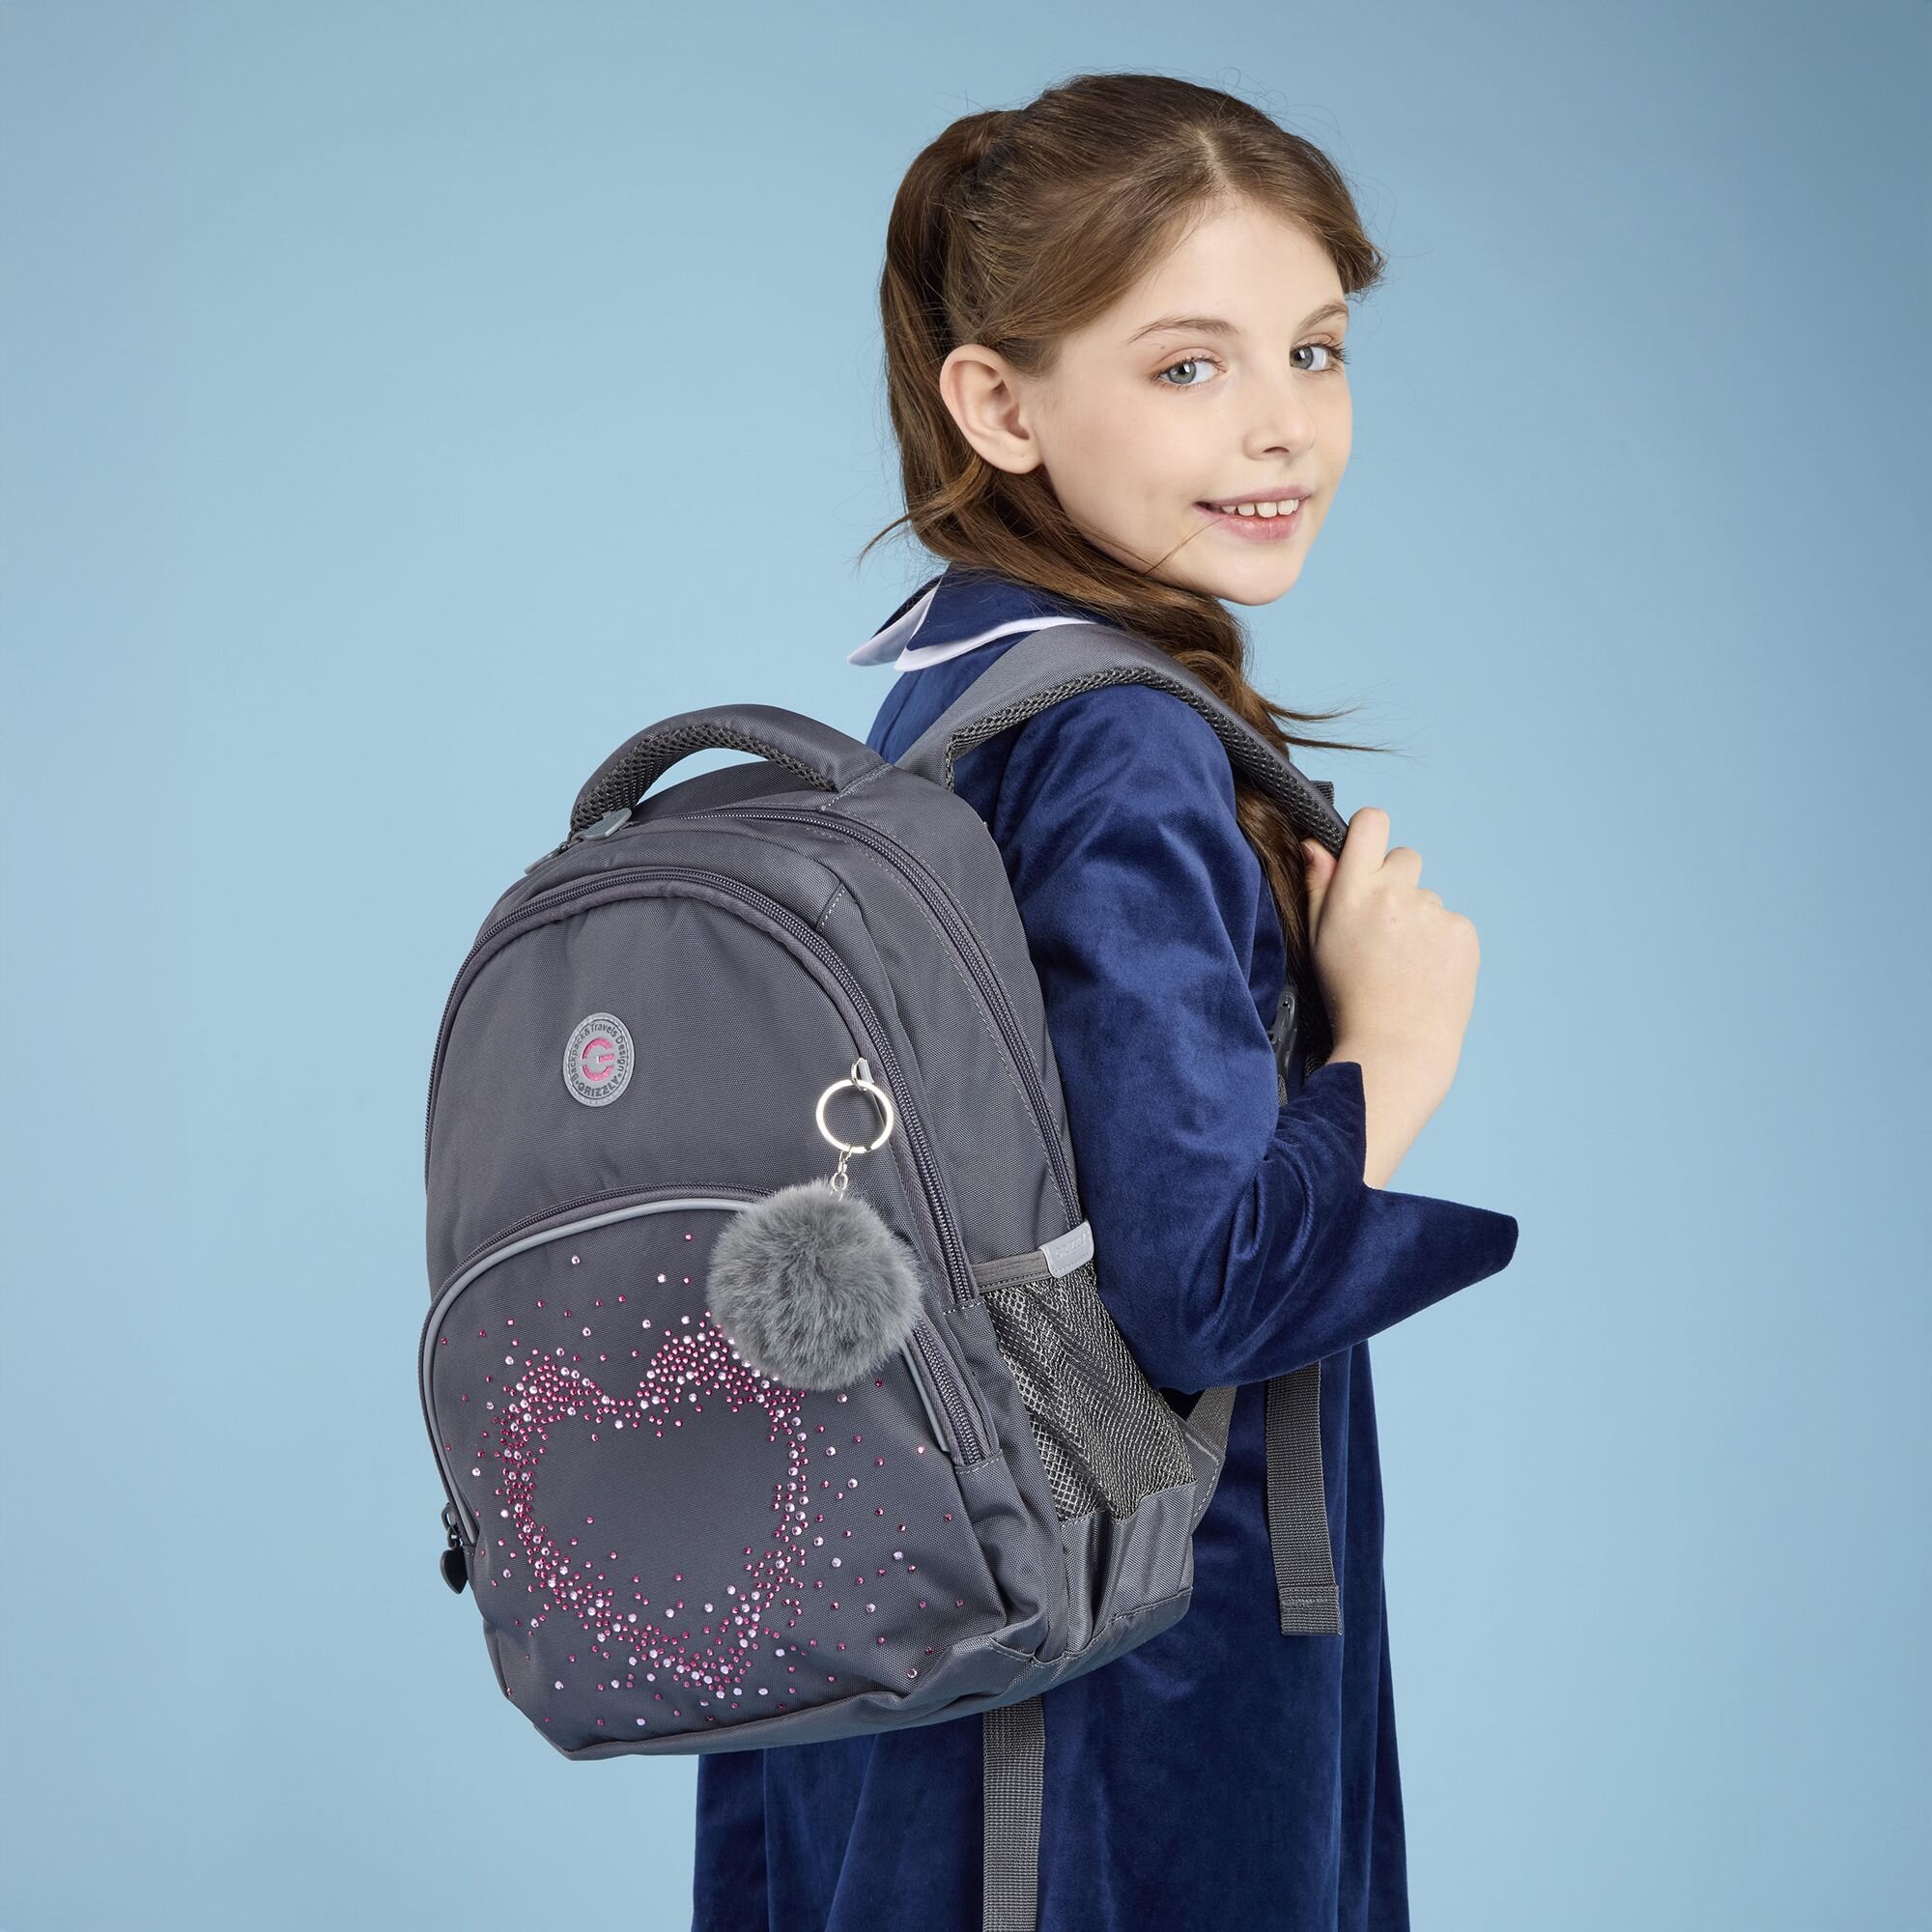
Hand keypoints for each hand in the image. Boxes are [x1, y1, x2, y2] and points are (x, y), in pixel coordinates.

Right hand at [1300, 808, 1480, 1180]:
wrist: (1396, 1045)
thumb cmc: (1349, 996)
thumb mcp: (1317, 941)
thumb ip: (1318, 888)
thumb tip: (1316, 845)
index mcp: (1353, 892)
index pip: (1372, 823)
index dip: (1369, 833)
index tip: (1366, 854)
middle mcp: (1395, 894)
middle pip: (1404, 857)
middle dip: (1395, 883)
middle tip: (1384, 928)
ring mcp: (1433, 912)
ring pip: (1427, 898)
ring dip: (1417, 919)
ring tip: (1404, 963)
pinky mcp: (1463, 932)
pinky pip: (1450, 922)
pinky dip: (1440, 942)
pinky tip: (1425, 972)